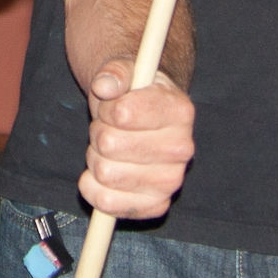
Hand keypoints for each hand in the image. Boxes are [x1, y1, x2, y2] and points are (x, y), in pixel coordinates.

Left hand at [78, 64, 194, 218]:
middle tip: (108, 128)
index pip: (122, 113)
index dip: (106, 108)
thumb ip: (115, 73)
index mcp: (179, 111)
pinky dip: (94, 189)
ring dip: (95, 158)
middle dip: (98, 133)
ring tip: (110, 148)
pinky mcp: (156, 205)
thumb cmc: (133, 95)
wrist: (145, 121)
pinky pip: (109, 204)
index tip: (113, 106)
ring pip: (104, 173)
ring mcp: (172, 181)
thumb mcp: (125, 72)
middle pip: (109, 144)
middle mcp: (182, 149)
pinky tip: (103, 175)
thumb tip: (105, 85)